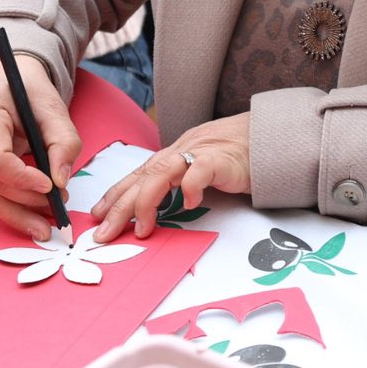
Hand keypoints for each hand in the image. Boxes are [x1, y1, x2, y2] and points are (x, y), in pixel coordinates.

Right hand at [0, 58, 82, 239]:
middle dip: (26, 198)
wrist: (7, 81)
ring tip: (47, 226)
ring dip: (19, 211)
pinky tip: (33, 221)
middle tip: (60, 204)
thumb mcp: (54, 108)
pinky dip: (12, 208)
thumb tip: (61, 181)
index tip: (50, 186)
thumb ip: (64, 141)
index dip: (20, 177)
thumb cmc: (29, 92)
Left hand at [91, 112, 251, 242]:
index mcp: (173, 155)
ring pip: (162, 173)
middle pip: (142, 177)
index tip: (98, 215)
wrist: (269, 135)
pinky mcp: (221, 160)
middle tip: (104, 233)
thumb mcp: (198, 167)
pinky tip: (190, 204)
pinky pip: (200, 171)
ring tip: (141, 229)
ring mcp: (200, 153)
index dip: (115, 194)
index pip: (137, 174)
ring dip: (146, 202)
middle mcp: (181, 151)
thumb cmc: (235, 155)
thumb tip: (152, 207)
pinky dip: (191, 187)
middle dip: (119, 206)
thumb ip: (177, 181)